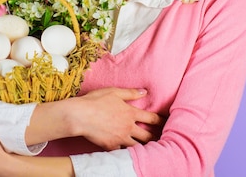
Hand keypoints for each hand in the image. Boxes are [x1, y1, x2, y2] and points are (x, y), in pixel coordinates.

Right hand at [27, 87, 163, 150]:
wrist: (79, 116)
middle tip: (161, 140)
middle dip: (156, 138)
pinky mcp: (111, 146)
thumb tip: (144, 91)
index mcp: (130, 113)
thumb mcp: (113, 92)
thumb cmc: (94, 101)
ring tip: (149, 150)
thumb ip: (130, 93)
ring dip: (143, 147)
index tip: (167, 123)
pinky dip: (125, 152)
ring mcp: (120, 138)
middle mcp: (128, 127)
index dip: (161, 121)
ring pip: (137, 147)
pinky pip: (122, 151)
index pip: (151, 118)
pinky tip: (128, 153)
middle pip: (148, 136)